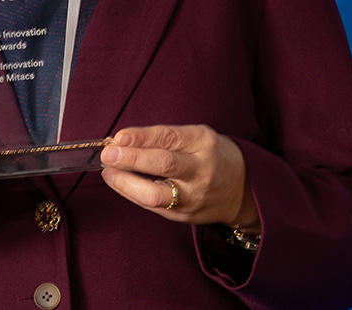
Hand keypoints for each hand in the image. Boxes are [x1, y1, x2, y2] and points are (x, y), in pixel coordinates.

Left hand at [99, 125, 258, 229]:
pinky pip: (154, 207)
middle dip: (131, 158)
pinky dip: (132, 194)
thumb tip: (121, 140)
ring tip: (108, 171)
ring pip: (156, 194)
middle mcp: (201, 169)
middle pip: (164, 164)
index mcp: (203, 142)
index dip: (141, 137)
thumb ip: (162, 138)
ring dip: (126, 182)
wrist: (243, 189)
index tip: (119, 136)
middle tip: (108, 154)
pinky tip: (119, 183)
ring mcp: (194, 196)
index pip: (169, 137)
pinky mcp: (185, 216)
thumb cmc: (210, 155)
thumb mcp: (195, 137)